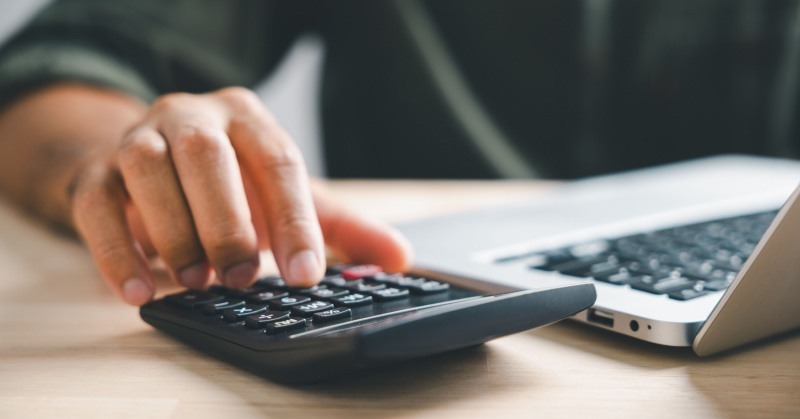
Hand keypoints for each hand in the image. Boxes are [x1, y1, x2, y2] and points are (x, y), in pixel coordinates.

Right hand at [60, 87, 410, 304]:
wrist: (152, 163)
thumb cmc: (232, 183)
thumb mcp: (289, 198)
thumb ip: (342, 227)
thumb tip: (401, 257)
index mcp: (248, 118)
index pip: (278, 161)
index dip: (294, 219)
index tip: (307, 274)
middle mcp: (192, 116)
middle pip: (207, 156)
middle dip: (228, 220)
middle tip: (244, 276)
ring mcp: (139, 139)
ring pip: (147, 170)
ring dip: (175, 231)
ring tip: (198, 282)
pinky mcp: (95, 172)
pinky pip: (95, 204)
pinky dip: (115, 250)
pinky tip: (139, 291)